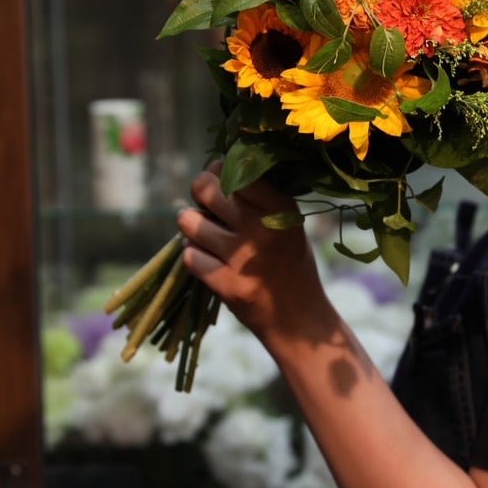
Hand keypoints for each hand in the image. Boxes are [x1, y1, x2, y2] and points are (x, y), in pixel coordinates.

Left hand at [177, 162, 330, 347]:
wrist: (298, 317)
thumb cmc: (289, 263)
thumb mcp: (287, 224)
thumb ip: (258, 199)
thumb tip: (214, 170)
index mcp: (281, 208)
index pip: (236, 171)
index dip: (218, 170)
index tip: (218, 179)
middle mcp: (263, 228)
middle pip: (206, 190)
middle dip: (199, 193)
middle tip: (204, 204)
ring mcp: (244, 258)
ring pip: (190, 222)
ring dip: (190, 226)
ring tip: (202, 233)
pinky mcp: (227, 284)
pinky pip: (190, 256)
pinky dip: (194, 257)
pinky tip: (207, 260)